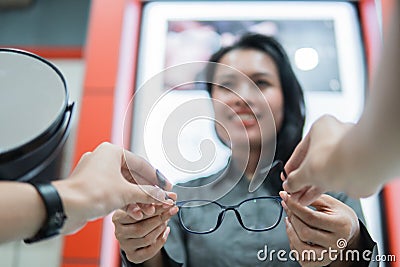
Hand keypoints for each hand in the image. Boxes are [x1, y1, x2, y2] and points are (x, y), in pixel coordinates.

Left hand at [53, 142, 175, 233]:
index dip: (156, 178)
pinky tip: (135, 212)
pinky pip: (114, 192)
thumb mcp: (126, 193)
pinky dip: (125, 201)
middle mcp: (104, 159)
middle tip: (158, 200)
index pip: (141, 164)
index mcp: (112, 152)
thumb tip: (161, 195)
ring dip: (137, 199)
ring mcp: (97, 173)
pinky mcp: (92, 187)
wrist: (66, 208)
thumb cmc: (89, 193)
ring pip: (124, 185)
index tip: (166, 187)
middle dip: (146, 192)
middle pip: (133, 176)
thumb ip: (147, 193)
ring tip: (148, 210)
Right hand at [113, 204, 178, 263]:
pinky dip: (161, 241)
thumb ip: (156, 200)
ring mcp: (125, 245)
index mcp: (118, 217)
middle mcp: (119, 232)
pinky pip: (149, 250)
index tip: (167, 202)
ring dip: (160, 229)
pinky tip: (166, 232)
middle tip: (172, 209)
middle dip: (160, 217)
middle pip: (141, 227)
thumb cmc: (142, 217)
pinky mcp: (132, 255)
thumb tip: (173, 195)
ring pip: (146, 238)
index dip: (153, 208)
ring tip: (167, 221)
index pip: (135, 213)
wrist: (140, 235)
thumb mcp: (146, 206)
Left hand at [279, 192, 359, 266]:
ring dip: (290, 232)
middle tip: (287, 207)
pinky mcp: (322, 262)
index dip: (294, 206)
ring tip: (289, 221)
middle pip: (304, 233)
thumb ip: (311, 198)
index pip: (311, 217)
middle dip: (292, 217)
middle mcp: (337, 242)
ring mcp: (330, 254)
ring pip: (301, 248)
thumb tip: (290, 196)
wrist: (349, 229)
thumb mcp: (329, 201)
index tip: (285, 196)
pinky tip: (295, 234)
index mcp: (340, 225)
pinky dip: (294, 246)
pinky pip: (302, 258)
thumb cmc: (338, 213)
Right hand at [282, 115, 352, 205]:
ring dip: (310, 186)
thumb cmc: (336, 157)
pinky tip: (311, 197)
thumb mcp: (305, 171)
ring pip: (324, 170)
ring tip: (299, 198)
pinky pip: (334, 178)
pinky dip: (322, 188)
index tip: (286, 179)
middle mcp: (335, 136)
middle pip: (313, 161)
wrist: (364, 167)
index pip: (300, 149)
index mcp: (322, 127)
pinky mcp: (355, 166)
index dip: (291, 167)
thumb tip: (289, 185)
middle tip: (292, 190)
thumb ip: (294, 179)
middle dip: (301, 179)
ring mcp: (347, 152)